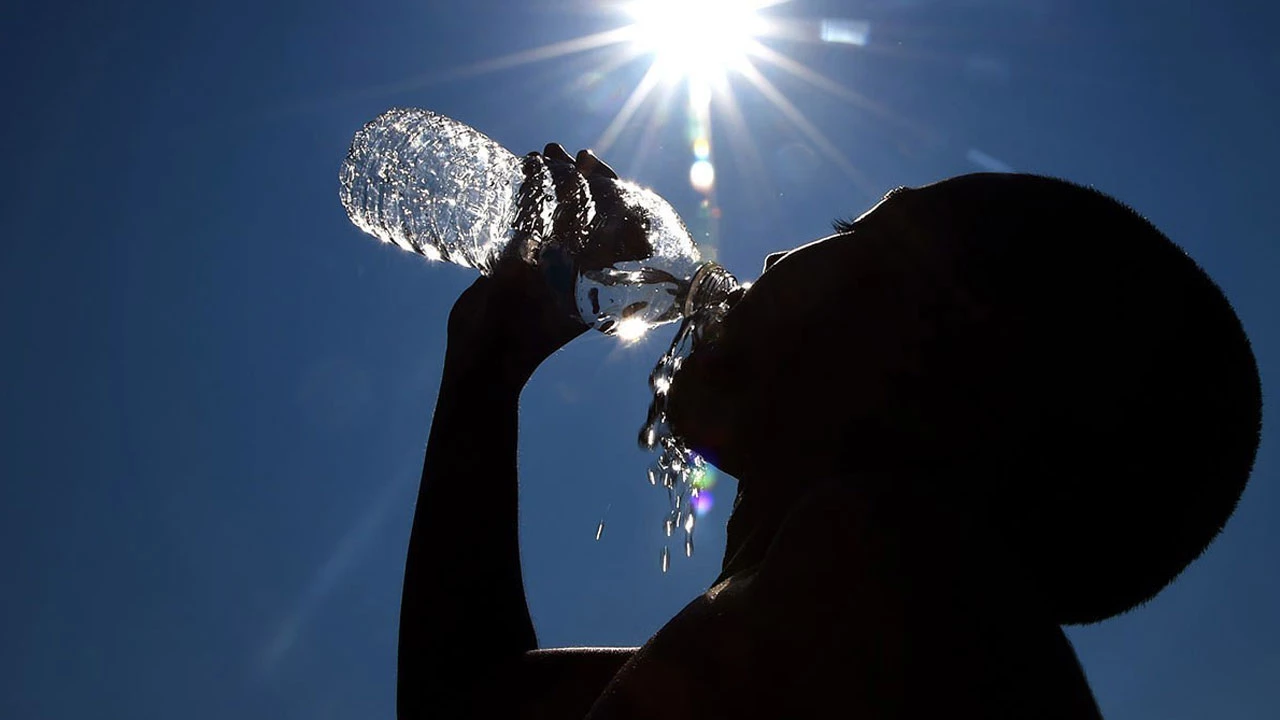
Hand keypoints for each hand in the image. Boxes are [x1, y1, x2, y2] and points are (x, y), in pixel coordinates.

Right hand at [443, 144, 618, 387]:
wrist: (481, 357)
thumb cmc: (525, 329)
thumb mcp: (562, 285)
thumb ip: (588, 252)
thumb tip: (637, 223)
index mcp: (601, 278)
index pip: (620, 224)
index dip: (610, 188)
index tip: (589, 162)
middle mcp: (582, 268)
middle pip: (591, 211)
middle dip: (578, 176)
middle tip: (560, 150)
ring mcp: (553, 264)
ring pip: (561, 213)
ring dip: (554, 181)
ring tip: (538, 153)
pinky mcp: (524, 264)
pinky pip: (535, 222)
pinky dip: (532, 195)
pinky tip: (523, 169)